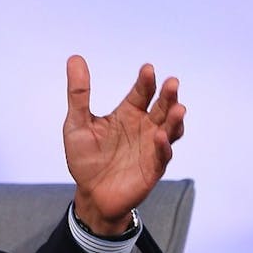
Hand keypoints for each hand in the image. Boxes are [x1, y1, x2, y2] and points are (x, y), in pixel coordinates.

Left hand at [63, 55, 185, 234]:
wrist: (90, 194)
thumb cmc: (85, 158)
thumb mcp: (77, 124)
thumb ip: (79, 94)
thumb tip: (75, 58)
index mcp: (128, 114)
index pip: (141, 92)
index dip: (145, 81)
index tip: (147, 69)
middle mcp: (144, 127)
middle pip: (161, 106)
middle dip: (168, 95)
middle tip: (171, 82)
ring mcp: (151, 147)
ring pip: (170, 129)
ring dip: (175, 119)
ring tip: (178, 108)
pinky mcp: (153, 168)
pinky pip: (162, 156)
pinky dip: (163, 146)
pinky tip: (160, 137)